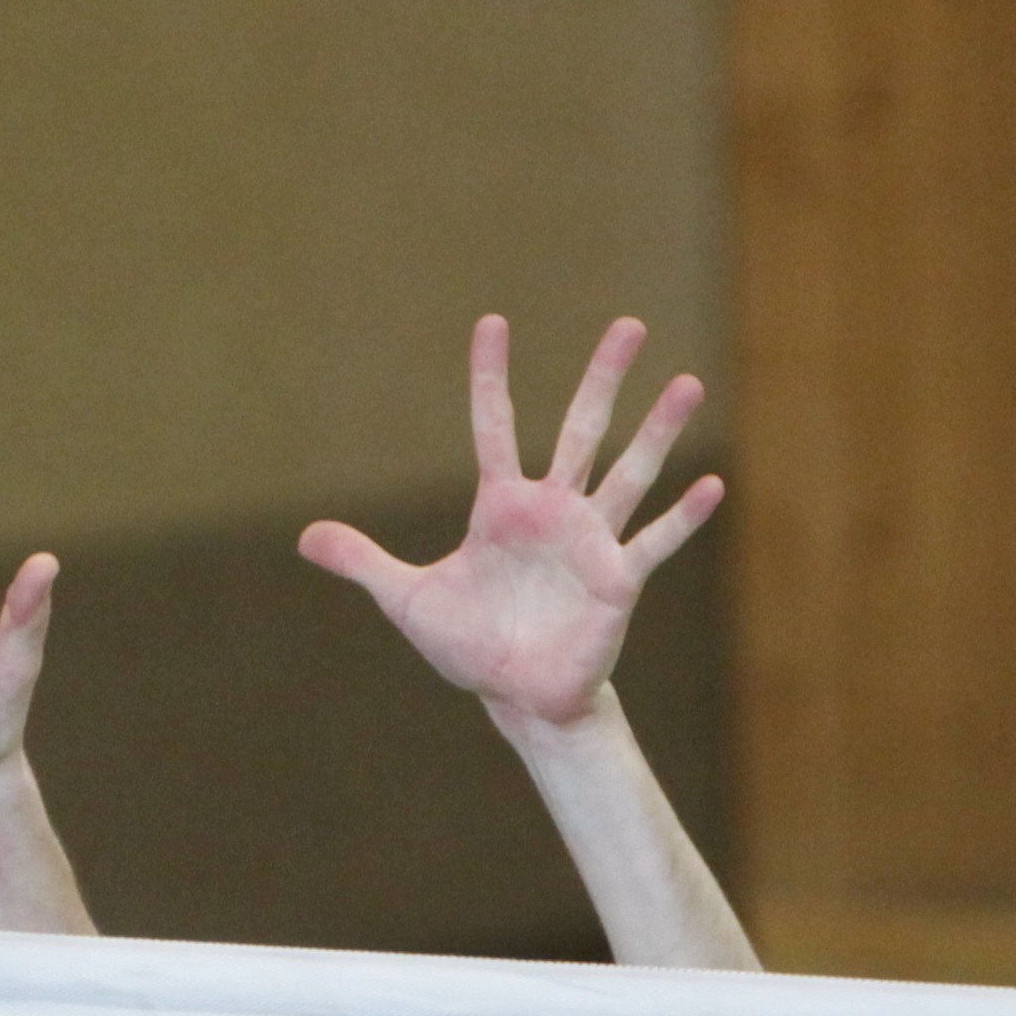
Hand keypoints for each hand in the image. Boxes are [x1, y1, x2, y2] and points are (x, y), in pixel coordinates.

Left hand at [300, 314, 720, 733]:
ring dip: (657, 432)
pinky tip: (711, 485)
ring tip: (687, 384)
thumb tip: (304, 538)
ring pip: (628, 474)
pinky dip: (682, 518)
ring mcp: (590, 541)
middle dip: (601, 379)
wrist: (514, 694)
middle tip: (627, 323)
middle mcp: (553, 511)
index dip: (490, 377)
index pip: (493, 427)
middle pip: (579, 430)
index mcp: (501, 507)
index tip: (493, 321)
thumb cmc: (469, 643)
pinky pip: (654, 543)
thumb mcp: (407, 599)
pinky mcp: (617, 582)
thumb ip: (362, 562)